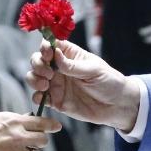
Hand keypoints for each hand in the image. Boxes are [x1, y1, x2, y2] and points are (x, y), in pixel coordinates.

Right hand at [25, 40, 142, 131]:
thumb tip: (55, 54)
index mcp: (70, 55)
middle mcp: (59, 68)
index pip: (50, 45)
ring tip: (45, 85)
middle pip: (37, 60)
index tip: (48, 53)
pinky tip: (42, 98)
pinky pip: (39, 97)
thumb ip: (73, 65)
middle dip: (37, 64)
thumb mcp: (93, 70)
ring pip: (34, 77)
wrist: (117, 105)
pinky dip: (36, 96)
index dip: (45, 47)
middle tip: (49, 73)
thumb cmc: (109, 82)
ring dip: (34, 79)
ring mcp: (56, 84)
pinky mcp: (55, 100)